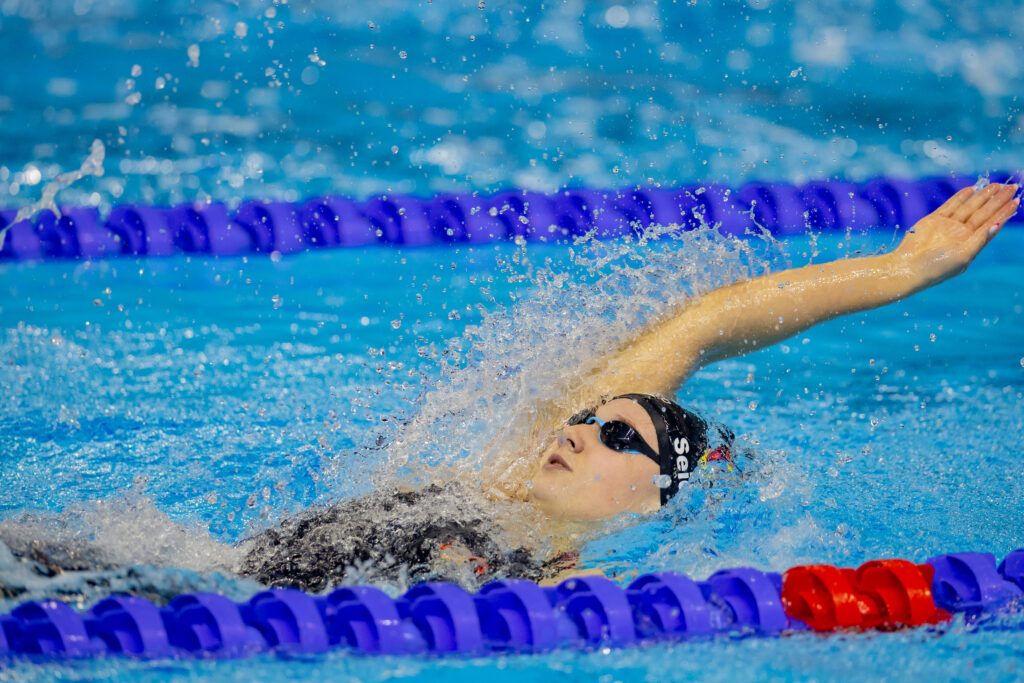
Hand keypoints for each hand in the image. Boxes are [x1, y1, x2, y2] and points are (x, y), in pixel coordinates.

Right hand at [893, 182, 1018, 287]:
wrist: (908, 267)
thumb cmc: (937, 267)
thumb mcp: (964, 256)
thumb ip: (980, 240)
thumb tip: (997, 225)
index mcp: (970, 243)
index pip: (991, 224)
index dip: (1003, 212)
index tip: (1015, 200)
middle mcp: (961, 233)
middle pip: (983, 213)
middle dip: (997, 200)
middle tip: (1012, 187)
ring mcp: (948, 226)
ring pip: (969, 207)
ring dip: (983, 196)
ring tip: (996, 185)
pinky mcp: (934, 220)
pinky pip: (950, 205)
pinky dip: (960, 197)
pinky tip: (972, 189)